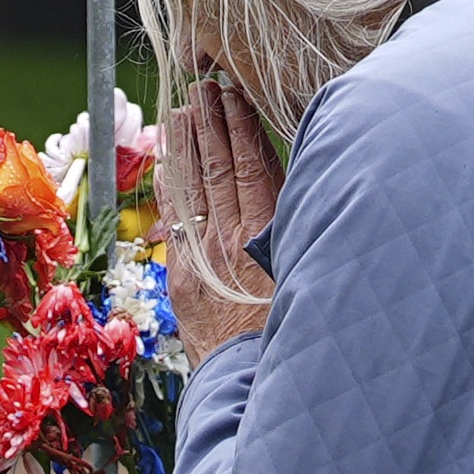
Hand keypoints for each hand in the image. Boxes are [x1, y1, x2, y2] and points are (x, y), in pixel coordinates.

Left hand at [157, 76, 279, 368]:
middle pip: (217, 168)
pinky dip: (170, 189)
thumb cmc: (290, 335)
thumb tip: (305, 190)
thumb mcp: (306, 276)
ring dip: (188, 146)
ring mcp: (199, 257)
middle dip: (210, 123)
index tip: (234, 93)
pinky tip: (167, 165)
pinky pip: (174, 221)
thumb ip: (297, 232)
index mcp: (261, 237)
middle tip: (203, 86)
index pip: (250, 166)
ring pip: (192, 189)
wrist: (246, 386)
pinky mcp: (183, 278)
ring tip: (184, 110)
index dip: (241, 126)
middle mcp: (226, 241)